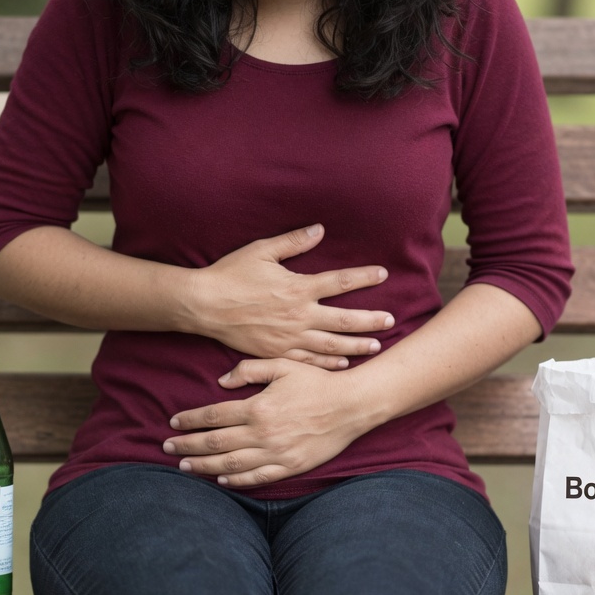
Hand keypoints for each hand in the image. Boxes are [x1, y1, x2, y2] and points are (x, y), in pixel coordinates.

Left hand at [163, 359, 382, 487]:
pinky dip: (237, 482)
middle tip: (167, 448)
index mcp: (259, 407)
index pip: (214, 416)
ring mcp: (277, 453)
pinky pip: (258, 478)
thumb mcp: (283, 365)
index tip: (174, 423)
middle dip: (188, 447)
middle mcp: (264, 433)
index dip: (190, 421)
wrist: (352, 405)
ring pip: (232, 464)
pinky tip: (221, 481)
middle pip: (216, 443)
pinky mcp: (291, 466)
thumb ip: (249, 369)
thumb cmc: (317, 381)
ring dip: (205, 467)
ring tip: (185, 467)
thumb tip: (221, 381)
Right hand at [181, 224, 393, 370]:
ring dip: (355, 345)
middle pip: (343, 320)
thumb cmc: (230, 275)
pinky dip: (327, 364)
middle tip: (391, 320)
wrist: (203, 305)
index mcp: (297, 288)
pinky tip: (342, 364)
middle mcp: (298, 315)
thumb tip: (319, 230)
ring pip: (330, 345)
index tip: (383, 275)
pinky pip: (308, 361)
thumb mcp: (261, 251)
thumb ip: (293, 242)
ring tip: (375, 345)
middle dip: (370, 320)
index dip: (363, 277)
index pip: (339, 282)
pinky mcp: (276, 352)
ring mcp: (288, 338)